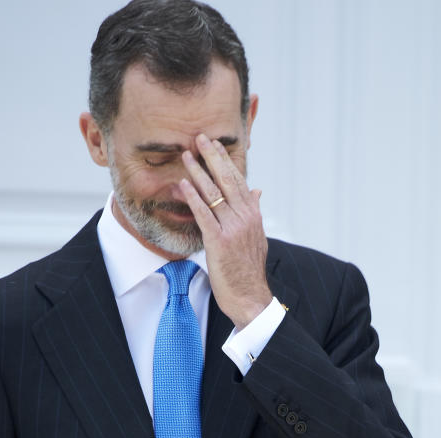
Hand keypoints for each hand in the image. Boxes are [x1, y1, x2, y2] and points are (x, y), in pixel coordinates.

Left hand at [179, 133, 271, 329]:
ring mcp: (234, 229)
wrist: (250, 297)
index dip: (226, 161)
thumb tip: (257, 191)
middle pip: (228, 180)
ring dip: (199, 172)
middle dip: (213, 157)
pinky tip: (183, 184)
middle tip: (200, 137)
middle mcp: (246, 218)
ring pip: (215, 194)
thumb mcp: (256, 237)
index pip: (239, 181)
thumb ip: (254, 212)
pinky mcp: (220, 241)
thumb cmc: (248, 270)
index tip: (215, 145)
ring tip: (187, 155)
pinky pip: (204, 214)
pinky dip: (193, 197)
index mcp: (254, 215)